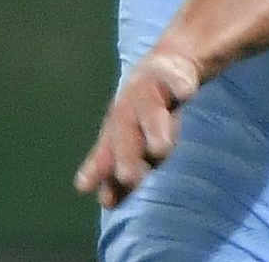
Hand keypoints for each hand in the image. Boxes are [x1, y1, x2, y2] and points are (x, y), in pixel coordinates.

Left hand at [74, 50, 202, 207]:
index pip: (106, 151)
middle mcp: (130, 110)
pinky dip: (181, 85)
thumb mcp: (133, 140)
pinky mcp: (174, 74)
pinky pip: (178, 80)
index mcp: (118, 127)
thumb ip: (121, 168)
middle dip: (127, 155)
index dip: (97, 168)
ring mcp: (151, 90)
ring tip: (160, 148)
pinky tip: (185, 93)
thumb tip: (106, 202)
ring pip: (151, 110)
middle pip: (126, 133)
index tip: (83, 187)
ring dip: (154, 128)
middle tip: (128, 178)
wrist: (166, 66)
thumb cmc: (143, 112)